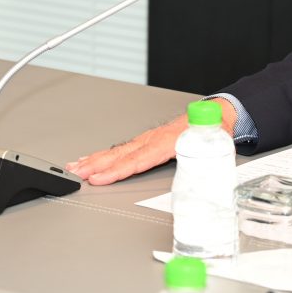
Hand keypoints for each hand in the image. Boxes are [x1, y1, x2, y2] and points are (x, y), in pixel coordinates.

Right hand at [67, 98, 237, 185]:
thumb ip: (204, 157)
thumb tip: (199, 169)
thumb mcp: (212, 144)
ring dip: (96, 159)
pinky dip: (105, 154)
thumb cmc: (212, 130)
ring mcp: (148, 139)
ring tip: (76, 167)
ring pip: (118, 151)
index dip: (117, 171)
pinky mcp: (146, 141)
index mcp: (168, 142)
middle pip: (121, 155)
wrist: (215, 114)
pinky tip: (92, 159)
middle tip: (76, 173)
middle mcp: (154, 139)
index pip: (138, 160)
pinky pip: (122, 149)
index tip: (99, 178)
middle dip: (97, 165)